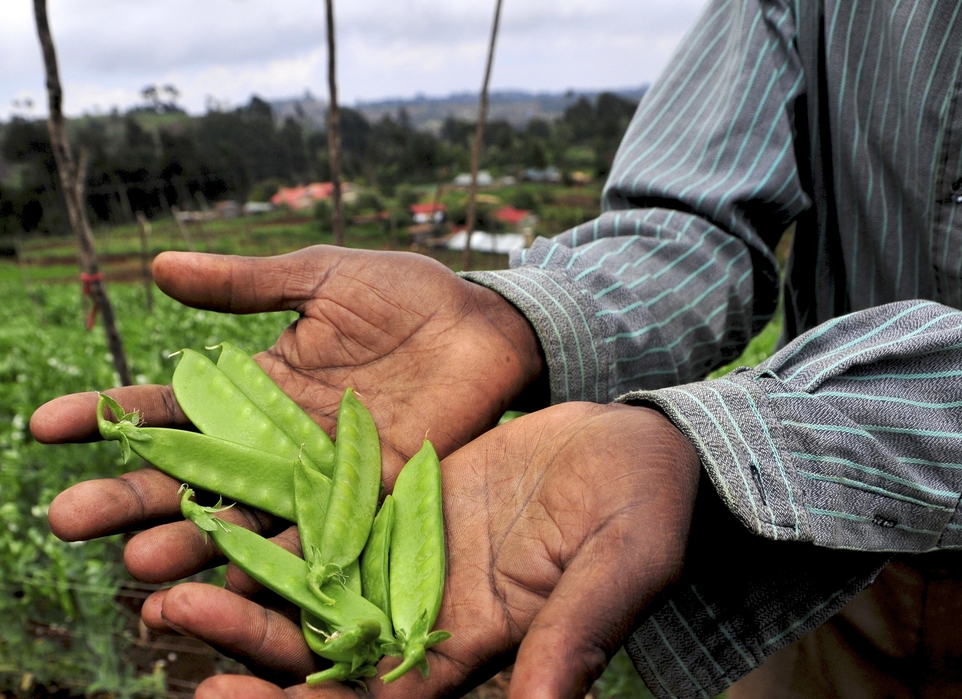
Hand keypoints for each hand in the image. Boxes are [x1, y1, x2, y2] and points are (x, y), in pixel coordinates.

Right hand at [33, 246, 544, 542]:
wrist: (485, 324)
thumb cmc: (405, 295)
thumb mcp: (319, 277)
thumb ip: (245, 284)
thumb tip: (155, 267)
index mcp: (258, 387)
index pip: (170, 407)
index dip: (111, 416)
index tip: (49, 424)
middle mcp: (279, 440)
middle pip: (191, 476)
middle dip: (130, 496)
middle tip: (65, 516)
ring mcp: (323, 474)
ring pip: (244, 518)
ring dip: (194, 542)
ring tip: (138, 561)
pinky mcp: (372, 497)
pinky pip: (320, 535)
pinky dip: (280, 558)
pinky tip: (237, 580)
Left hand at [130, 402, 700, 698]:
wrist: (639, 445)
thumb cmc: (647, 512)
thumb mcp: (621, 569)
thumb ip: (576, 634)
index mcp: (476, 647)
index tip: (225, 696)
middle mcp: (431, 614)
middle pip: (323, 650)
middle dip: (246, 641)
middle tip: (167, 613)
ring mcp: (413, 557)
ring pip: (312, 585)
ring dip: (242, 583)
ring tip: (164, 570)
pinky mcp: (406, 504)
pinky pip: (332, 516)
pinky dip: (279, 516)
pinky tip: (220, 496)